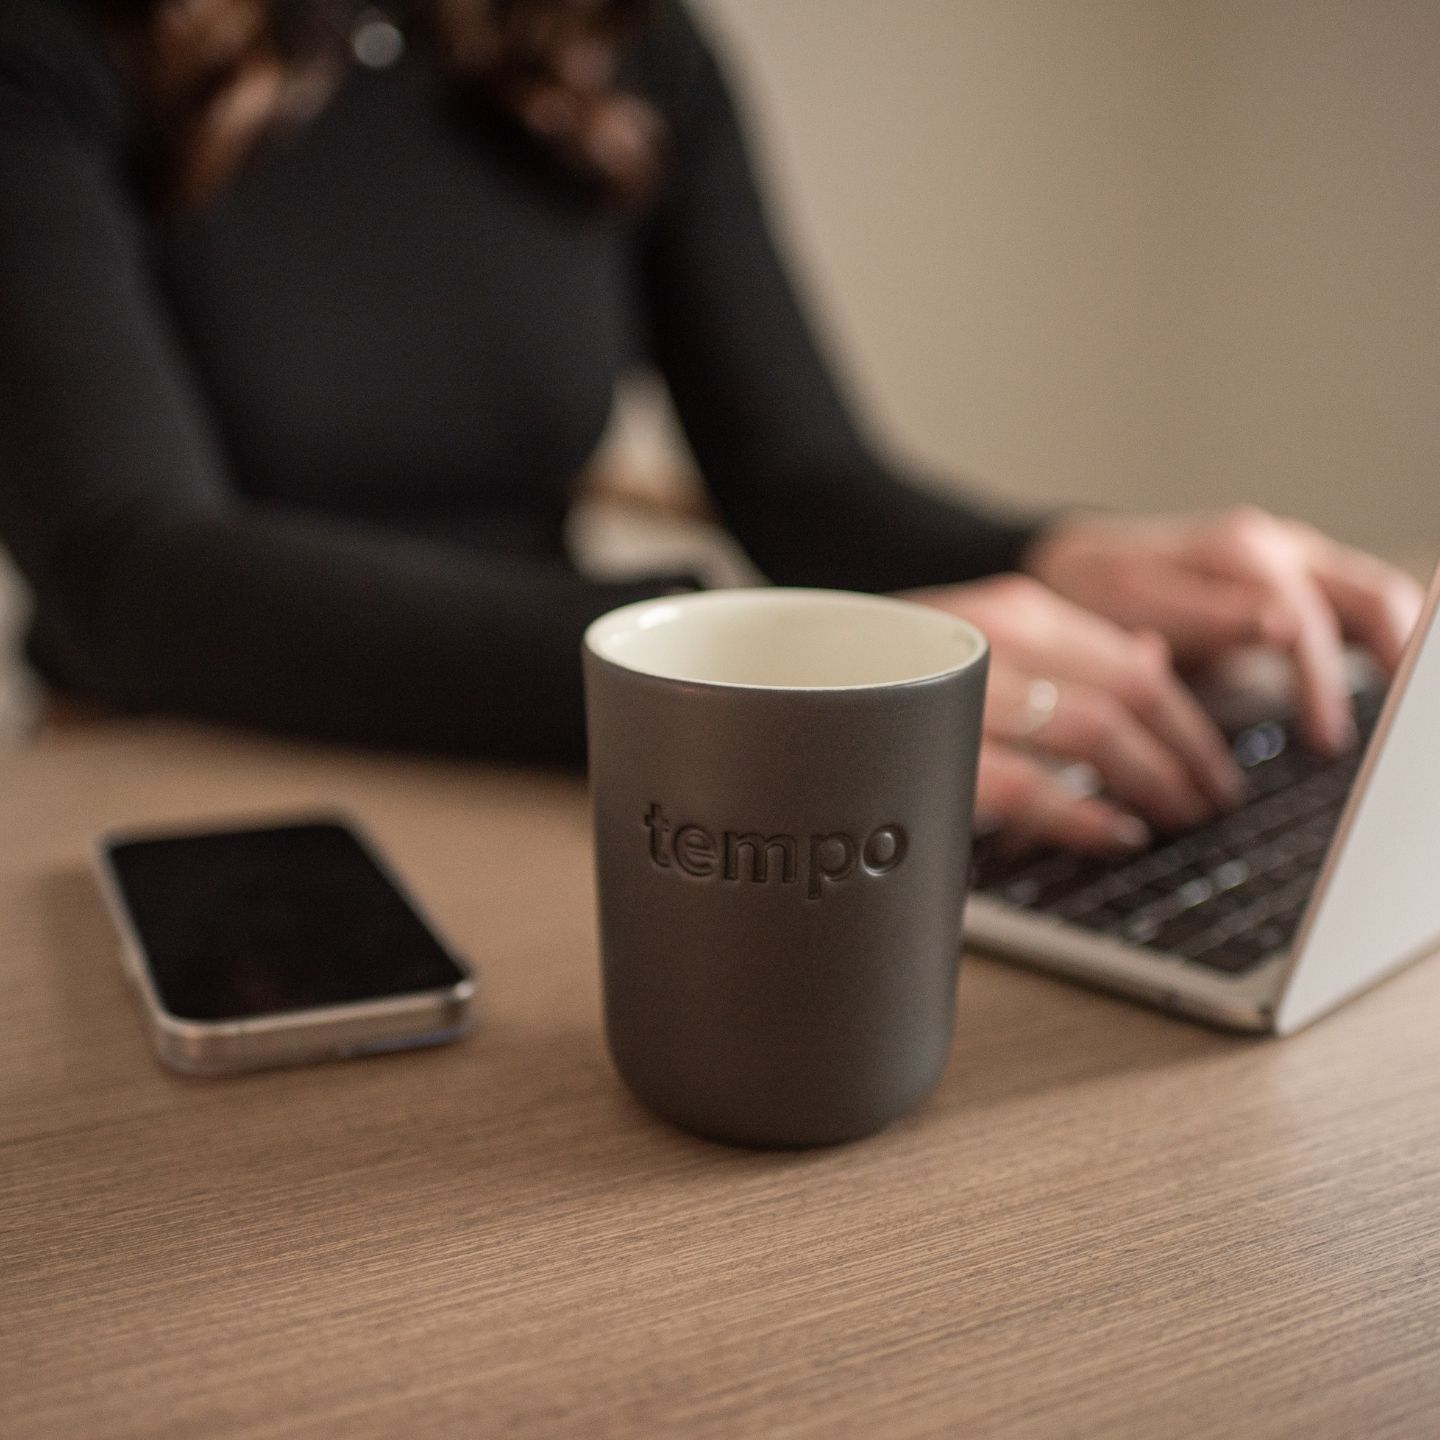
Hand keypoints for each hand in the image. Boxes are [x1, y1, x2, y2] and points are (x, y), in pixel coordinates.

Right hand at [904, 575, 1243, 853]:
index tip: (1216, 766)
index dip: (1191, 724)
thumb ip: (1069, 645)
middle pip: (1127, 700)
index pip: (1137, 665)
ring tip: (1173, 820)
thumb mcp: (983, 634)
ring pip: (1093, 734)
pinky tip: (1114, 835)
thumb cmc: (887, 666)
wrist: (782, 667)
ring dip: (1152, 783)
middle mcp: (997, 635)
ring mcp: (964, 688)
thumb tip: (1156, 657)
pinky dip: (1084, 817)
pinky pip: (1030, 788)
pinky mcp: (933, 748)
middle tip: (1210, 804)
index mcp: (1017, 608)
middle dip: (1185, 760)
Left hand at [1023, 507, 1424, 754]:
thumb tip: (1282, 624)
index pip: (1307, 619)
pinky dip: (1383, 650)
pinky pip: (1361, 613)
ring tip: (1403, 718)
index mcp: (1240, 552)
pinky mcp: (1302, 586)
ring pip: (1376, 600)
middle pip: (1369, 597)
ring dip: (1398, 652)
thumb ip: (1203, 614)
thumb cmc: (1098, 591)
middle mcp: (1281, 549)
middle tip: (1394, 730)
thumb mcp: (1131, 601)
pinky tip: (1388, 697)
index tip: (1328, 738)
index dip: (1321, 682)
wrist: (1075, 567)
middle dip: (1393, 658)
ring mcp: (1298, 564)